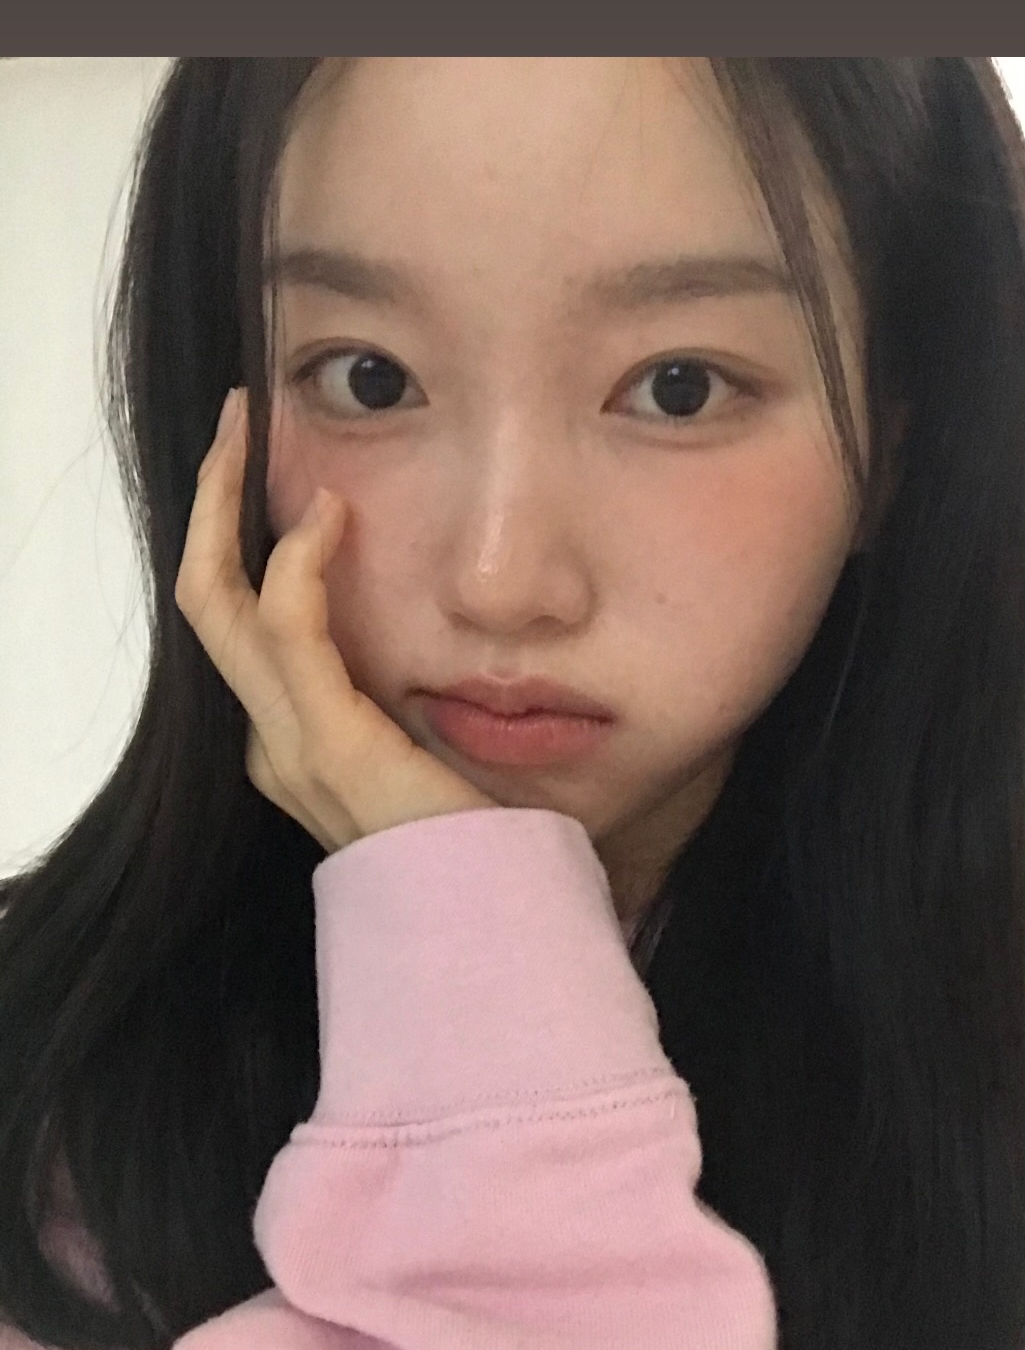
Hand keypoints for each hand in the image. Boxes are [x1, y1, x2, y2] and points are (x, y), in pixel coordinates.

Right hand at [174, 390, 496, 852]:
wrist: (494, 926)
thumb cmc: (482, 844)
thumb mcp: (437, 752)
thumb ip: (420, 699)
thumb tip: (458, 637)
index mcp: (293, 746)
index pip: (237, 624)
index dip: (234, 539)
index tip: (268, 468)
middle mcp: (272, 746)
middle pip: (205, 602)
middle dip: (213, 505)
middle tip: (238, 422)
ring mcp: (291, 748)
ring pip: (220, 606)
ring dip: (231, 509)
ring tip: (254, 433)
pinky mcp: (331, 747)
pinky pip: (290, 633)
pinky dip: (298, 564)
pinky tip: (328, 517)